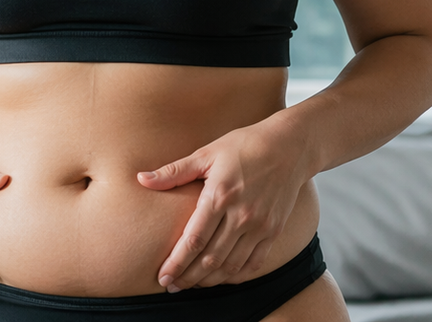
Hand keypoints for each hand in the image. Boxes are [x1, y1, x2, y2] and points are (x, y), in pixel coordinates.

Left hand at [137, 120, 311, 291]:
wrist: (290, 147)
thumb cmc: (243, 146)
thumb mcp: (206, 154)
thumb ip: (173, 172)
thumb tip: (141, 179)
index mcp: (220, 196)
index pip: (194, 240)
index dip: (176, 262)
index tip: (162, 275)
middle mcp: (241, 216)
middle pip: (210, 258)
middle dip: (188, 276)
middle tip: (171, 286)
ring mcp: (260, 226)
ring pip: (231, 265)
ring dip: (209, 280)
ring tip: (191, 284)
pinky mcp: (274, 231)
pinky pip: (254, 263)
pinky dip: (236, 275)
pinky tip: (221, 278)